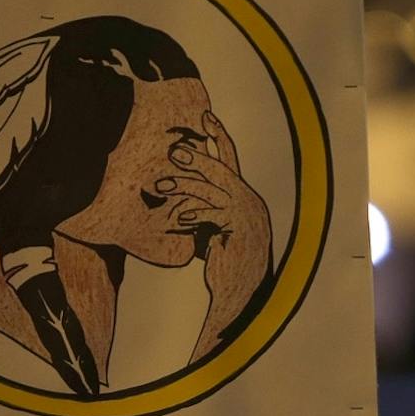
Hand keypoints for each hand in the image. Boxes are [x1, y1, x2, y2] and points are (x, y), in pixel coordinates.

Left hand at [154, 112, 270, 358]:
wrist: (241, 297)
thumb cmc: (226, 270)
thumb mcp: (212, 235)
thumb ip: (204, 215)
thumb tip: (181, 204)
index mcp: (246, 199)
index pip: (232, 161)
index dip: (219, 138)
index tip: (205, 117)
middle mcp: (252, 202)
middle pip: (224, 168)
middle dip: (199, 154)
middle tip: (175, 148)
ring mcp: (249, 215)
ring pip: (213, 189)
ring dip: (186, 185)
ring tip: (162, 185)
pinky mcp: (241, 230)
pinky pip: (213, 213)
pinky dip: (195, 214)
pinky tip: (179, 221)